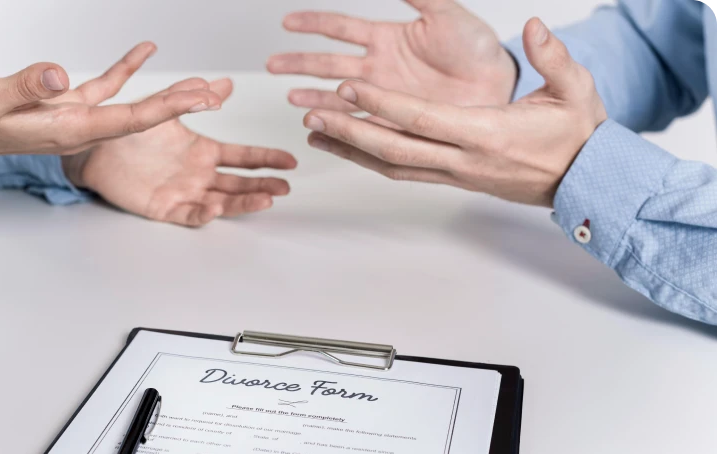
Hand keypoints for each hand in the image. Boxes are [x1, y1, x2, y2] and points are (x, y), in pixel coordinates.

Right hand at [0, 42, 221, 168]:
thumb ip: (23, 87)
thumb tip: (58, 76)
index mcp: (72, 130)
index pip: (131, 120)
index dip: (167, 109)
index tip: (198, 102)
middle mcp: (82, 128)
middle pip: (142, 118)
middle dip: (180, 106)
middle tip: (215, 96)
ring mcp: (78, 117)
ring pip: (131, 104)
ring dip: (164, 93)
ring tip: (198, 83)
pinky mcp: (67, 104)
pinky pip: (105, 86)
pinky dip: (126, 69)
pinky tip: (145, 51)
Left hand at [62, 79, 297, 227]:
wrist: (94, 150)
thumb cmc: (128, 133)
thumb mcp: (166, 109)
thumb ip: (195, 96)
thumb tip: (224, 83)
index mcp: (203, 153)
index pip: (243, 158)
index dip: (267, 159)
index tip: (289, 161)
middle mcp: (198, 175)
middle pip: (239, 184)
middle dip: (264, 186)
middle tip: (285, 188)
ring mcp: (185, 192)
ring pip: (222, 201)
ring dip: (244, 202)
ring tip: (265, 200)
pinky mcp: (166, 208)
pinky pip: (189, 214)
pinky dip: (204, 213)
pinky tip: (217, 208)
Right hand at [267, 0, 516, 110]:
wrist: (498, 86)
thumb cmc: (479, 49)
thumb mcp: (447, 12)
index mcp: (388, 39)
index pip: (342, 29)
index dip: (314, 23)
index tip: (288, 22)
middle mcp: (379, 69)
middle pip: (329, 64)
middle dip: (299, 63)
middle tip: (272, 64)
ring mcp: (383, 97)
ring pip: (337, 96)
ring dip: (313, 96)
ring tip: (290, 98)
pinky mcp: (392, 121)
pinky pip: (358, 124)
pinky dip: (337, 124)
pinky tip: (319, 125)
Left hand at [302, 19, 606, 206]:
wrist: (583, 181)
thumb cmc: (577, 136)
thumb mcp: (576, 89)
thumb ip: (553, 56)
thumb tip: (533, 26)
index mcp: (486, 133)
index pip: (421, 118)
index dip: (381, 105)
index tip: (348, 89)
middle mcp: (463, 159)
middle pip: (393, 148)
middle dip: (349, 131)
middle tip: (312, 115)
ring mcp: (456, 174)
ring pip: (392, 165)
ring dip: (352, 150)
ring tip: (317, 133)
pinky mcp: (454, 179)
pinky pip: (405, 171)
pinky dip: (372, 160)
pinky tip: (352, 149)